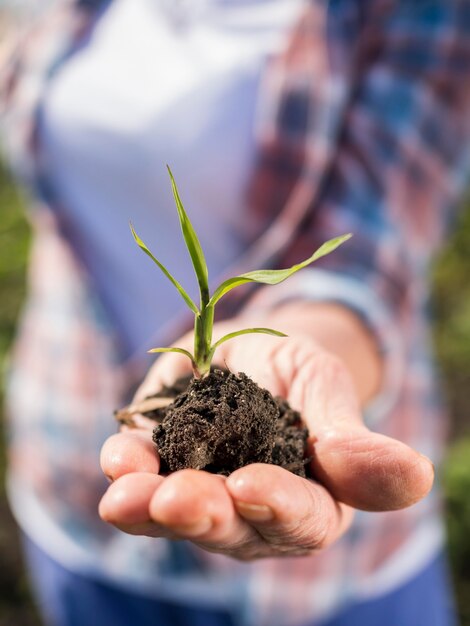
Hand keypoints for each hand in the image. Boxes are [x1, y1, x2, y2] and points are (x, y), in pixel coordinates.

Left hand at [99, 307, 433, 559]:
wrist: (250, 348)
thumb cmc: (298, 369)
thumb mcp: (326, 386)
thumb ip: (352, 436)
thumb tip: (416, 477)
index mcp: (310, 498)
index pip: (301, 519)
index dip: (278, 508)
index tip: (252, 487)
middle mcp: (253, 511)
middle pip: (230, 529)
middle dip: (201, 514)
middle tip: (175, 500)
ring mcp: (203, 492)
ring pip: (176, 516)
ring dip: (148, 509)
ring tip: (124, 496)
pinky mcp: (161, 466)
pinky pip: (141, 479)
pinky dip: (128, 469)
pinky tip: (119, 457)